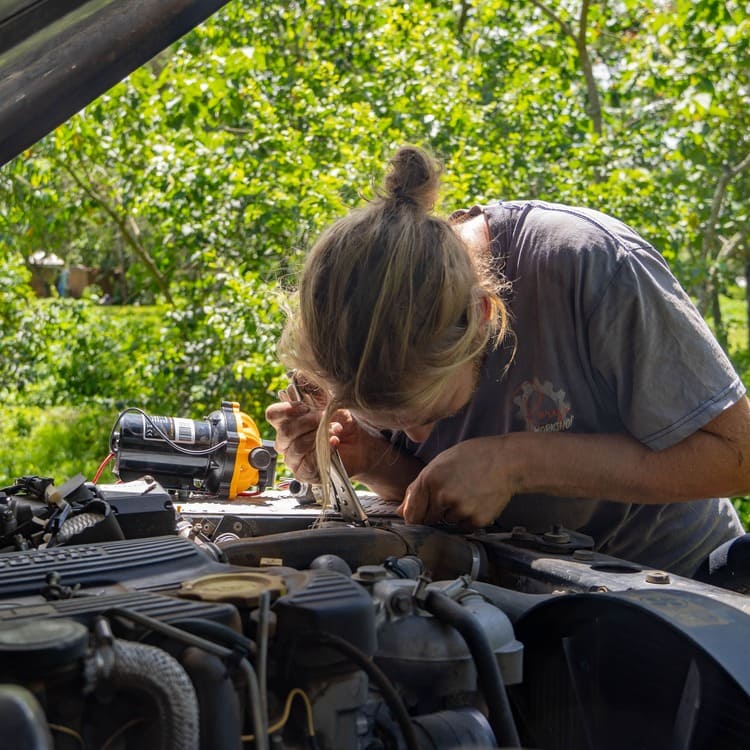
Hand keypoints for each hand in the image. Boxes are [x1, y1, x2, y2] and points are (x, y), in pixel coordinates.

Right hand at [265, 400, 374, 481]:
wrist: (362, 445)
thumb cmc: (344, 424)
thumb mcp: (331, 402)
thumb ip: (315, 391)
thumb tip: (301, 374)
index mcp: (288, 422)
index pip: (273, 415)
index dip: (285, 409)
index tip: (304, 406)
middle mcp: (287, 441)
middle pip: (285, 431)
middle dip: (308, 422)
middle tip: (324, 418)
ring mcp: (294, 458)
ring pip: (297, 447)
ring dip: (318, 436)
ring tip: (334, 430)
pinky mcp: (304, 473)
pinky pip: (307, 463)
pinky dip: (323, 451)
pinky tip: (334, 444)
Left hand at [398, 436, 517, 526]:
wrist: (508, 461)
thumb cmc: (474, 456)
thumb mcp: (441, 462)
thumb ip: (418, 487)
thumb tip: (401, 510)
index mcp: (430, 479)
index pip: (412, 512)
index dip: (413, 516)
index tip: (417, 517)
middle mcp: (443, 496)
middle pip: (427, 519)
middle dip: (434, 511)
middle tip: (451, 495)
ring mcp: (460, 510)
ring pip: (447, 522)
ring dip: (452, 513)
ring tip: (468, 493)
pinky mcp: (476, 520)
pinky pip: (464, 526)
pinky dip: (468, 517)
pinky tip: (477, 500)